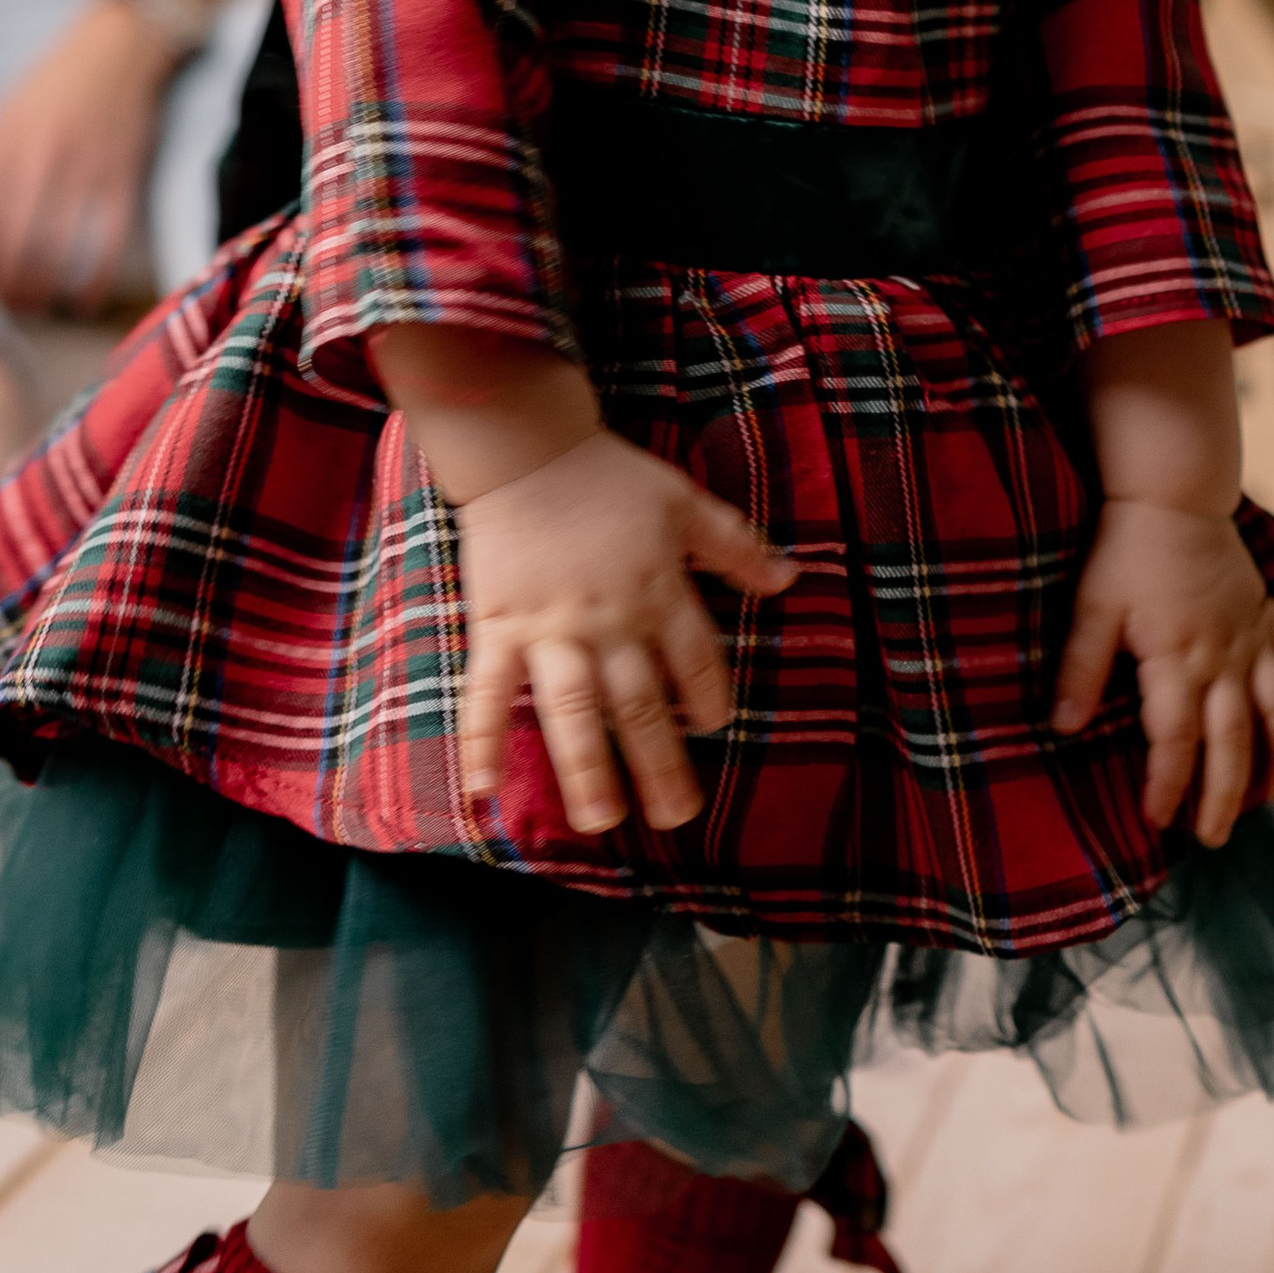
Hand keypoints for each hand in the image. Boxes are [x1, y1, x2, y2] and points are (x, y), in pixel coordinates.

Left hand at [0, 0, 166, 306]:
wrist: (118, 45)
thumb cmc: (54, 85)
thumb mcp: (5, 115)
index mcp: (1, 139)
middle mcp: (38, 154)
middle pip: (7, 239)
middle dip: (0, 285)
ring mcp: (83, 166)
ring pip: (54, 247)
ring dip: (41, 289)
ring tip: (35, 308)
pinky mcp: (123, 175)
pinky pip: (108, 240)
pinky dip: (96, 278)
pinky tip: (86, 300)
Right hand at [457, 427, 796, 837]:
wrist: (527, 450)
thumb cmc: (610, 477)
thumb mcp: (686, 504)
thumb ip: (737, 546)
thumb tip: (791, 577)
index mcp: (660, 595)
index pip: (697, 663)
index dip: (711, 699)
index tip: (714, 729)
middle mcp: (611, 623)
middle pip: (641, 705)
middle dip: (660, 764)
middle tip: (674, 818)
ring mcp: (551, 631)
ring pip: (573, 712)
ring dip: (586, 768)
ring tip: (598, 822)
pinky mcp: (499, 629)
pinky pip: (487, 692)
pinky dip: (482, 739)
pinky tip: (485, 787)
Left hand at [1053, 492, 1273, 848]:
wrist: (1170, 493)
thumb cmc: (1125, 551)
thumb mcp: (1091, 608)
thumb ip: (1079, 670)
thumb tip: (1061, 730)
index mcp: (1177, 660)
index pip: (1176, 740)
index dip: (1168, 785)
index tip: (1158, 820)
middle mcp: (1224, 657)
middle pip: (1234, 740)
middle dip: (1225, 795)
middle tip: (1213, 838)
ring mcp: (1253, 635)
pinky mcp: (1268, 611)